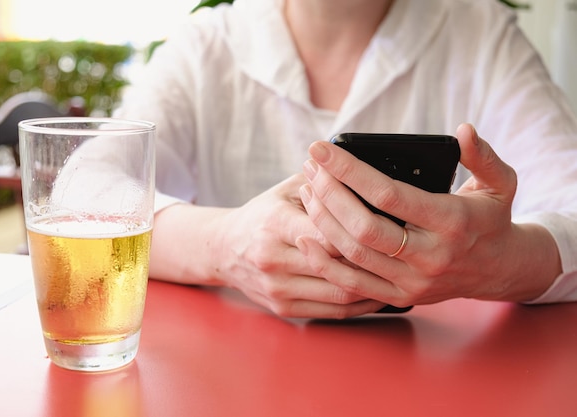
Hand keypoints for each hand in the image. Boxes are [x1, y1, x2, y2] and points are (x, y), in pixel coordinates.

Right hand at [214, 174, 386, 317]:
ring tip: (398, 271)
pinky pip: (334, 311)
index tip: (390, 222)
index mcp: (274, 223)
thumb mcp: (285, 189)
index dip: (361, 228)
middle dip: (374, 257)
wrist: (224, 249)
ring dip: (374, 284)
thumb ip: (323, 181)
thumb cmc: (262, 215)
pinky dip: (361, 303)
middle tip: (404, 250)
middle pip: (338, 263)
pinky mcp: (284, 308)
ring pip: (340, 291)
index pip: (330, 229)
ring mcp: (278, 288)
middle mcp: (273, 259)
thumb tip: (367, 174)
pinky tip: (379, 291)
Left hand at [296, 124, 559, 309]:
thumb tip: (463, 131)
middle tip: (310, 168)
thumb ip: (483, 157)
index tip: (321, 149)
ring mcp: (414, 281)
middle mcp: (431, 256)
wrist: (500, 270)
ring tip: (307, 190)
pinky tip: (305, 237)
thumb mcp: (501, 183)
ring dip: (322, 220)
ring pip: (353, 254)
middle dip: (328, 193)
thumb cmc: (492, 219)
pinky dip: (324, 263)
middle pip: (363, 226)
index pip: (388, 194)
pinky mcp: (400, 297)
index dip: (349, 170)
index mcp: (452, 222)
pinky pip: (352, 285)